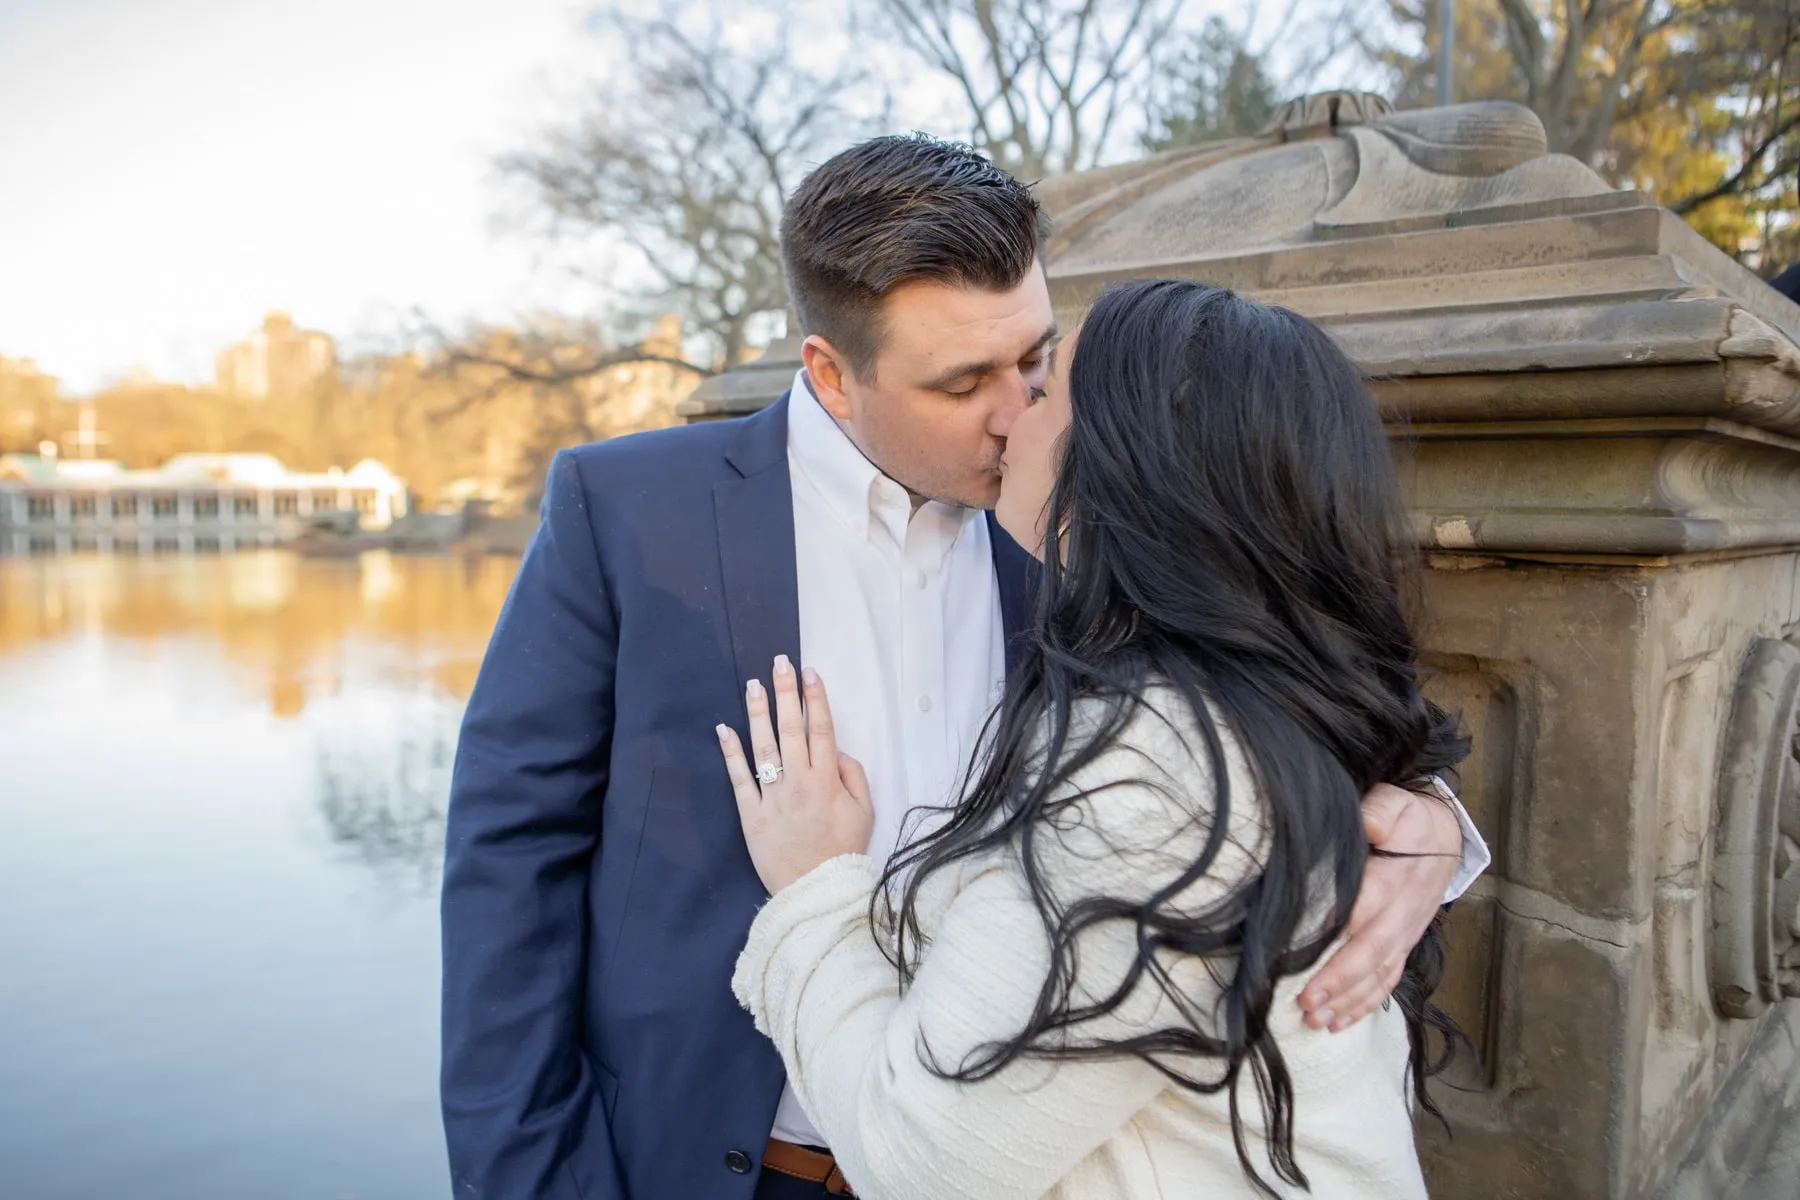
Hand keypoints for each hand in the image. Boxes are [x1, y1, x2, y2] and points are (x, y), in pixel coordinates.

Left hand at [717, 655, 872, 894]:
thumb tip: (837, 747)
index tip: (809, 672)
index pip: (821, 729)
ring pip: (764, 746)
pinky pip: (739, 779)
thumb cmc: (842, 850)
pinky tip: (723, 729)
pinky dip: (730, 753)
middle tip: (780, 662)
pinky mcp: (751, 814)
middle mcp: (799, 781)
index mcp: (828, 780)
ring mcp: (773, 797)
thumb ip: (853, 775)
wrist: (816, 891)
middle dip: (786, 692)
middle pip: (792, 729)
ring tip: (753, 685)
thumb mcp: (864, 812)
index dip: (815, 698)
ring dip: (758, 713)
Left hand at [1298, 781, 1461, 1031]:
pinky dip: (1364, 1004)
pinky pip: (1387, 980)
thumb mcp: (1396, 803)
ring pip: (1379, 973)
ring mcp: (1406, 933)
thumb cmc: (1407, 817)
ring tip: (1316, 1021)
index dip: (1341, 924)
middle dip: (1339, 978)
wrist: (1443, 835)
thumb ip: (1381, 811)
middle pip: (1372, 949)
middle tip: (1306, 1001)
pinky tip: (1339, 1022)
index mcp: (1398, 875)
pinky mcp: (1403, 945)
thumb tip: (1369, 823)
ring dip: (1348, 1000)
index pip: (1369, 903)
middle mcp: (1404, 911)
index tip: (1307, 943)